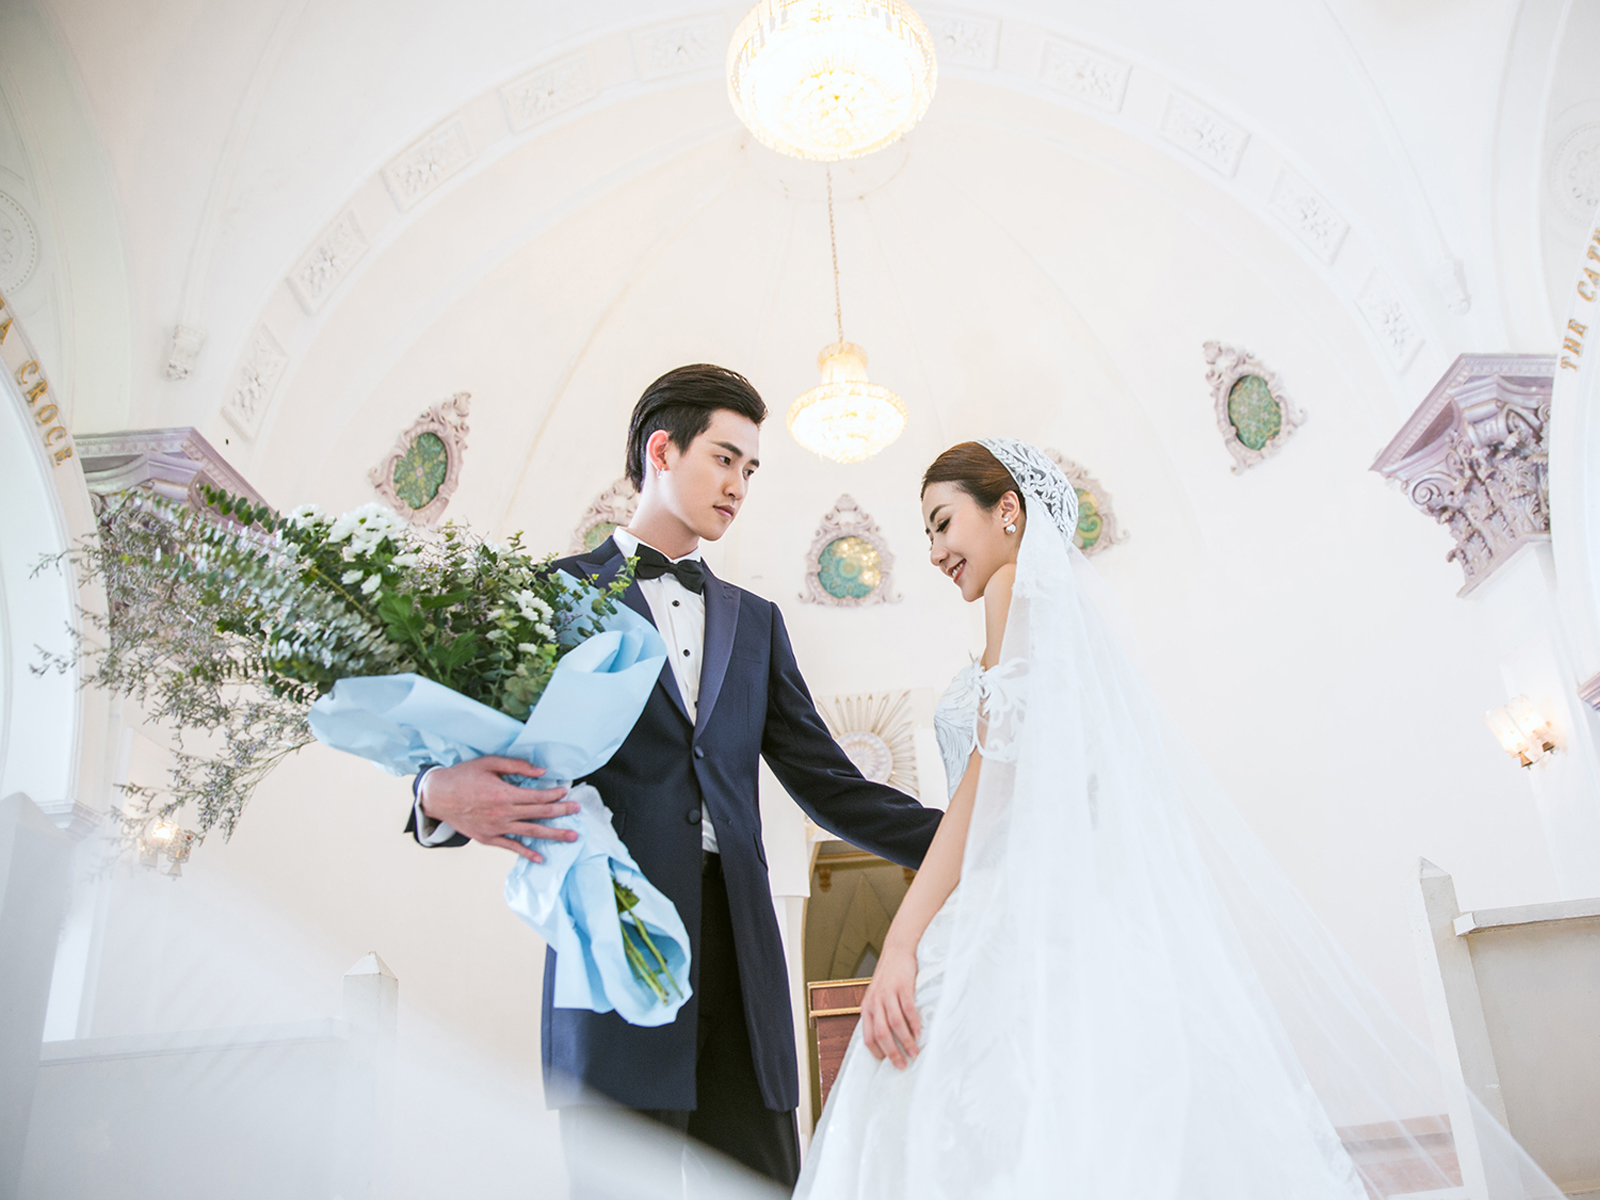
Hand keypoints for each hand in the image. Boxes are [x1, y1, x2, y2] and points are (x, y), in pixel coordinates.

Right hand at [419, 757, 578, 862]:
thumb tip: (540, 771)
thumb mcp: (489, 763)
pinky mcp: (488, 838)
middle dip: (561, 812)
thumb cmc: (463, 776)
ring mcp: (496, 828)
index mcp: (504, 794)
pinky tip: (540, 857)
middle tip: (577, 810)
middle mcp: (503, 813)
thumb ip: (516, 766)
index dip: (554, 794)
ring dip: (552, 835)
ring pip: (530, 833)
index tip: (566, 792)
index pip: (537, 796)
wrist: (438, 796)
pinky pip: (511, 846)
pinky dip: (526, 853)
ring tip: (571, 837)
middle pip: (539, 814)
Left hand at [858, 945, 920, 1068]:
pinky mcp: (902, 987)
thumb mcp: (876, 997)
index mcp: (866, 1007)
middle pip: (881, 1034)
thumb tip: (886, 1040)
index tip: (887, 1062)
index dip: (877, 1052)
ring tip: (914, 1052)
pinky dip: (914, 1024)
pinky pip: (908, 1010)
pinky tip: (919, 1033)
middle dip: (892, 1053)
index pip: (868, 1037)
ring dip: (905, 1042)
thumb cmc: (888, 978)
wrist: (896, 951)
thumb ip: (878, 1015)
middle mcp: (875, 1002)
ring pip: (895, 1024)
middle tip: (902, 1065)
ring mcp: (888, 994)